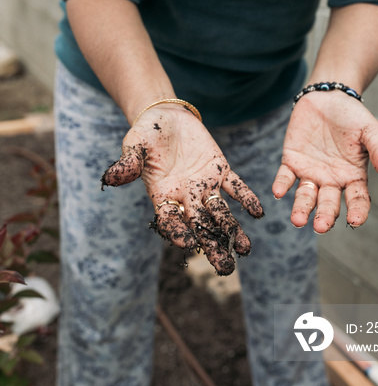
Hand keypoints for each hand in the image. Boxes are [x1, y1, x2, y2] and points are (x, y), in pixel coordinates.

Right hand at [101, 105, 263, 274]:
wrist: (166, 116)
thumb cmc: (146, 133)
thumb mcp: (134, 144)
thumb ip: (128, 162)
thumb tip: (109, 178)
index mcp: (162, 195)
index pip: (169, 219)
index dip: (176, 231)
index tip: (186, 244)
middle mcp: (185, 196)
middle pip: (200, 226)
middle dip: (212, 246)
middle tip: (226, 269)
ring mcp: (204, 185)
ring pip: (220, 212)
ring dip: (233, 230)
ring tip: (246, 249)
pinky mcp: (220, 170)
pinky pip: (236, 186)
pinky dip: (246, 198)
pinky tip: (258, 212)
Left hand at [272, 92, 377, 232]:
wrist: (328, 96)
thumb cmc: (353, 116)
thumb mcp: (371, 131)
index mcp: (353, 176)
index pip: (357, 200)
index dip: (357, 211)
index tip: (355, 220)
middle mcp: (331, 180)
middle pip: (328, 203)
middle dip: (325, 216)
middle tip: (321, 226)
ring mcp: (311, 172)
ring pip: (305, 196)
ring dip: (301, 209)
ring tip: (297, 220)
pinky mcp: (292, 161)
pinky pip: (285, 177)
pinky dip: (281, 185)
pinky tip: (278, 192)